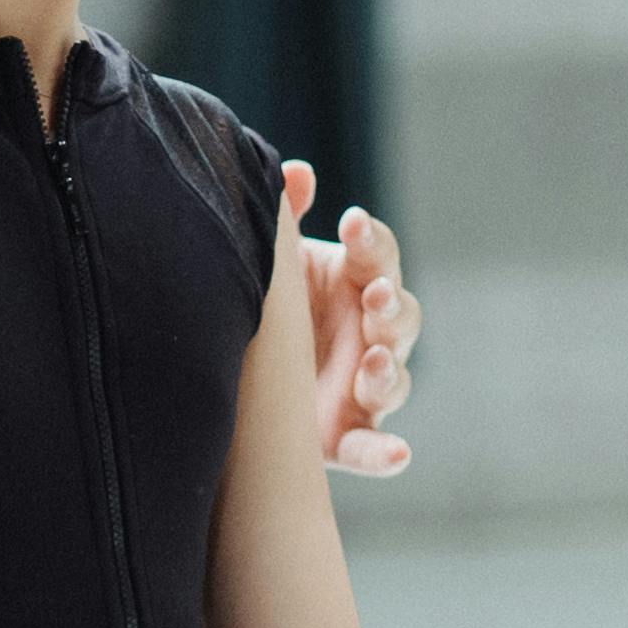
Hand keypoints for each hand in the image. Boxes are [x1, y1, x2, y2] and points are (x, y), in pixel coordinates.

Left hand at [282, 166, 417, 477]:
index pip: (378, 256)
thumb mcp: (270, 260)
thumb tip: (297, 172)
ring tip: (372, 361)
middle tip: (372, 297)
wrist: (228, 374)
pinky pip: (372, 449)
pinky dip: (386, 454)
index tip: (352, 222)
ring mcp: (361, 386)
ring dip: (389, 371)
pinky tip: (396, 455)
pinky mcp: (345, 435)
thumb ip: (283, 216)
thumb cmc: (263, 303)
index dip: (372, 240)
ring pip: (394, 379)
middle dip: (390, 306)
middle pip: (400, 315)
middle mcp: (368, 332)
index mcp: (352, 281)